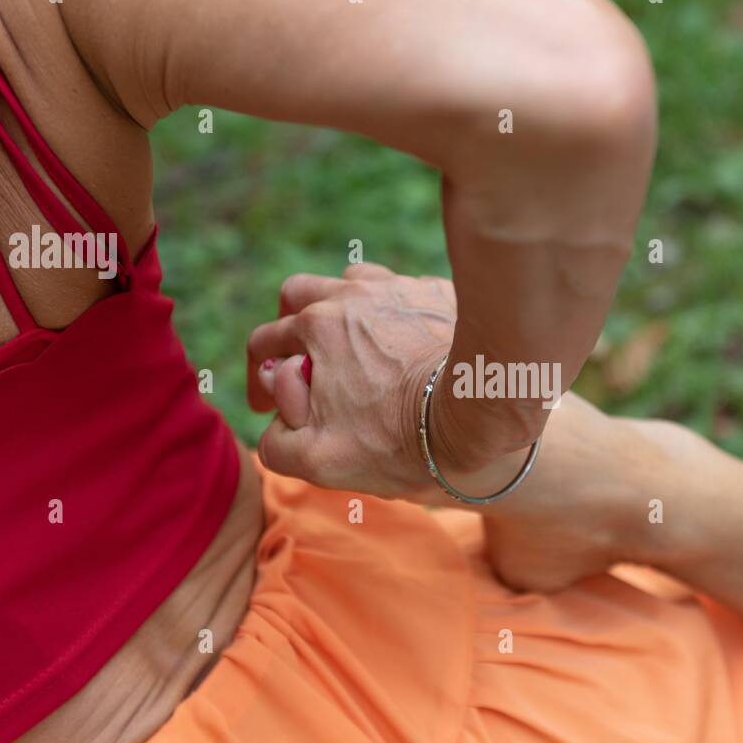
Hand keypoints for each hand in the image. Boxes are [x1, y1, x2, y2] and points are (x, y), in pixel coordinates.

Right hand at [247, 263, 539, 499]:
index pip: (264, 343)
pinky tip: (405, 339)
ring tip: (352, 344)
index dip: (259, 379)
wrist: (483, 409)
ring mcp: (397, 288)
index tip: (269, 405)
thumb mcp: (323, 461)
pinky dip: (392, 310)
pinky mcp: (438, 291)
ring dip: (339, 309)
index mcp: (315, 329)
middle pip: (298, 295)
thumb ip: (279, 443)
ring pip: (349, 280)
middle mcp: (351, 295)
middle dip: (289, 328)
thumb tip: (274, 422)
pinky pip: (402, 289)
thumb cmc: (402, 438)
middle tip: (302, 362)